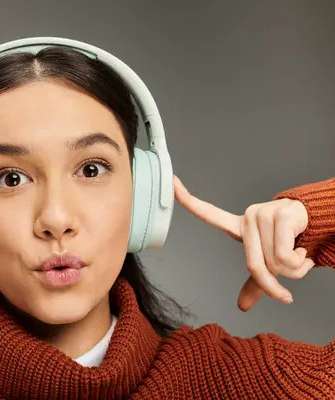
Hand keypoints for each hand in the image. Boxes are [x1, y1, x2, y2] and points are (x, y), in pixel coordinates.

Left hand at [173, 176, 313, 310]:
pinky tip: (304, 249)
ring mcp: (263, 214)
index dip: (188, 200)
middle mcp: (248, 218)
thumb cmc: (291, 242)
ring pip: (274, 263)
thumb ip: (256, 282)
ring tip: (299, 256)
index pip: (209, 213)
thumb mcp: (270, 263)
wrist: (320, 225)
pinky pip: (285, 255)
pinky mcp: (280, 215)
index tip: (172, 184)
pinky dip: (300, 263)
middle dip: (275, 284)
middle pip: (255, 265)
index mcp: (239, 227)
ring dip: (294, 270)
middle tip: (289, 284)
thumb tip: (242, 306)